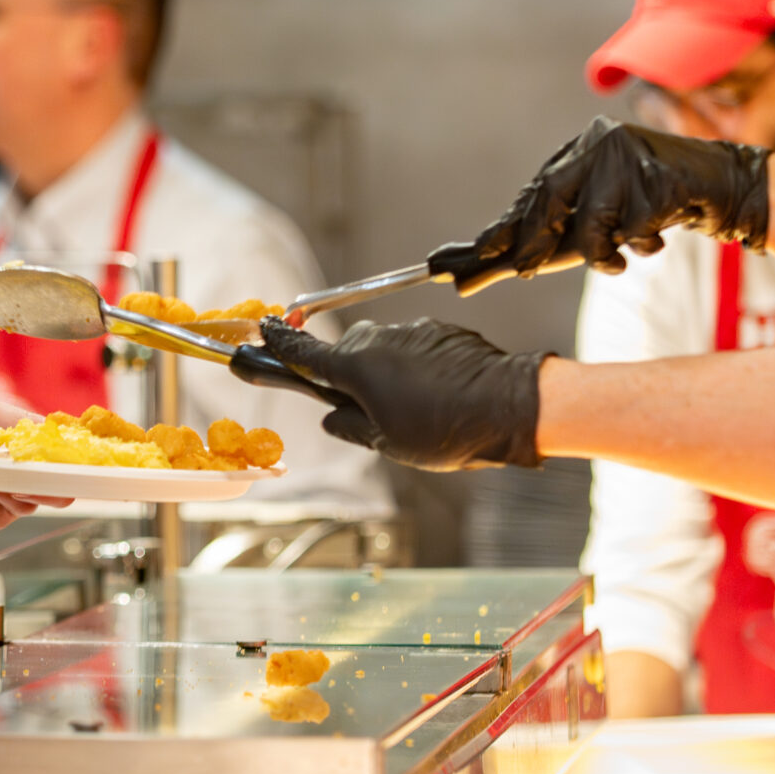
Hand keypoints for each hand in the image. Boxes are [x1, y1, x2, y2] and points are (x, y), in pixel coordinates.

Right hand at [247, 316, 545, 470]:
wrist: (509, 406)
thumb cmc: (445, 429)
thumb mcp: (387, 443)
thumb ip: (351, 426)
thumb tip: (333, 418)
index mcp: (355, 366)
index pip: (305, 352)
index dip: (282, 344)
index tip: (265, 330)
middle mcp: (378, 339)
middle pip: (348, 353)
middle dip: (350, 376)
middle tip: (369, 411)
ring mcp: (411, 331)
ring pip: (384, 351)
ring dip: (389, 374)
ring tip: (418, 411)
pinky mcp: (440, 331)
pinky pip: (414, 348)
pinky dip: (417, 368)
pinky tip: (439, 395)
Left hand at [427, 118, 769, 296]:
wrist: (719, 186)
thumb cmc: (645, 208)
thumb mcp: (591, 223)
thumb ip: (543, 239)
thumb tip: (474, 271)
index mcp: (581, 149)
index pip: (537, 190)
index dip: (510, 223)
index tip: (483, 252)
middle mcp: (600, 143)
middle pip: (553, 195)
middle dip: (536, 240)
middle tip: (524, 272)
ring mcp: (632, 155)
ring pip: (595, 220)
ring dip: (604, 254)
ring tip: (619, 262)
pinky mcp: (664, 175)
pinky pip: (637, 229)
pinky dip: (643, 247)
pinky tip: (656, 241)